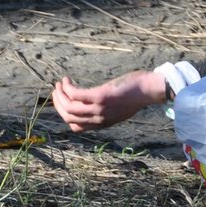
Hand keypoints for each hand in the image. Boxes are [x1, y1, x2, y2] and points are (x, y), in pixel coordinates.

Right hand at [52, 70, 166, 130]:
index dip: (65, 115)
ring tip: (59, 84)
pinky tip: (66, 79)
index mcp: (104, 123)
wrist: (149, 89)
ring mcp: (99, 108)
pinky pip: (75, 94)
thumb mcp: (119, 108)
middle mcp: (100, 119)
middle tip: (56, 91)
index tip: (63, 103)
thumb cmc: (136, 95)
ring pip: (69, 106)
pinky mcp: (100, 96)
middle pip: (69, 117)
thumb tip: (92, 104)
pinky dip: (67, 87)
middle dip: (58, 104)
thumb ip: (106, 110)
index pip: (76, 127)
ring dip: (59, 95)